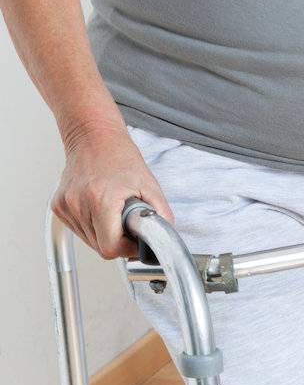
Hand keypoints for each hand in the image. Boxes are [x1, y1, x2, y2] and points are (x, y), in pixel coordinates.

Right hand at [53, 120, 172, 259]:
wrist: (93, 135)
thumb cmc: (119, 156)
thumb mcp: (150, 186)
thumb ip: (161, 217)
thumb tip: (162, 242)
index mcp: (100, 200)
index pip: (110, 248)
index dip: (127, 249)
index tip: (135, 240)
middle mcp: (78, 203)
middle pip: (101, 247)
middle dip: (118, 241)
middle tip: (126, 222)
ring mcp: (66, 205)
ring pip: (90, 241)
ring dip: (105, 234)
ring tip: (112, 211)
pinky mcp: (59, 206)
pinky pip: (79, 230)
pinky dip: (92, 226)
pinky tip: (99, 209)